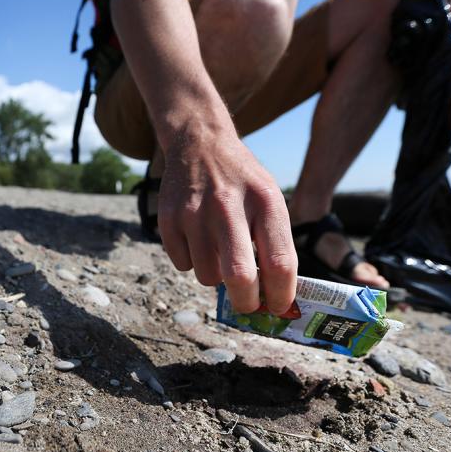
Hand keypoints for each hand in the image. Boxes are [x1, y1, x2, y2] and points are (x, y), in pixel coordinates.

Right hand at [157, 125, 297, 313]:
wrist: (200, 144)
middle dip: (246, 302)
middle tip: (248, 304)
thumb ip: (276, 244)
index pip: (279, 263)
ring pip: (207, 277)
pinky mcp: (168, 218)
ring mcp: (194, 212)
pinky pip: (183, 264)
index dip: (282, 295)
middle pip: (239, 277)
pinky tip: (198, 238)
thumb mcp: (269, 200)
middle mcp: (227, 206)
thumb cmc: (242, 182)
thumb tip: (277, 298)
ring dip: (216, 276)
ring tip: (219, 253)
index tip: (280, 308)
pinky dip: (193, 261)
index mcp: (264, 202)